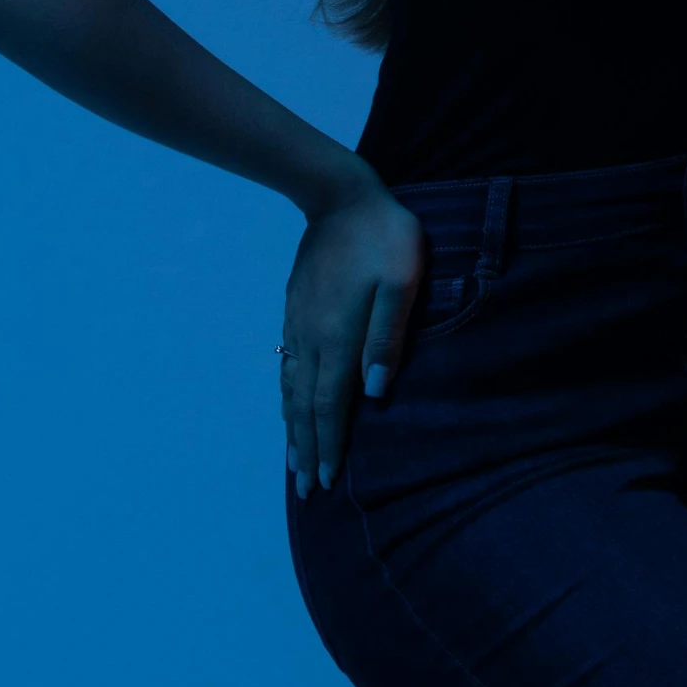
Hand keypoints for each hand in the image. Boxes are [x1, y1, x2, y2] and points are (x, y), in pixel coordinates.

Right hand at [279, 175, 424, 499]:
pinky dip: (286, 396)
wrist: (341, 196)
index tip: (325, 480)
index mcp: (339, 336)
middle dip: (306, 449)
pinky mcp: (294, 309)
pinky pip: (286, 365)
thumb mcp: (401, 281)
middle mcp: (311, 337)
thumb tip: (374, 392)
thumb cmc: (383, 237)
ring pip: (291, 388)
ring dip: (293, 428)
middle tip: (305, 491)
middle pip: (305, 405)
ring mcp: (298, 324)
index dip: (328, 443)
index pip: (331, 403)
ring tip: (294, 461)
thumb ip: (388, 336)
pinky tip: (287, 406)